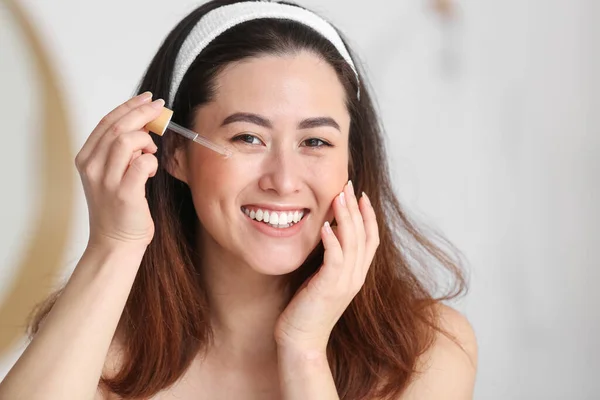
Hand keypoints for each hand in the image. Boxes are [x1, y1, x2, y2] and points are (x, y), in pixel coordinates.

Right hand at [75, 92, 163, 248]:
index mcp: (86, 159)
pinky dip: (152, 162)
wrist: (115, 242)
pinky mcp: (124, 193)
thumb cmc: (118, 208)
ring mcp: (106, 180)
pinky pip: (143, 164)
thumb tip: (143, 125)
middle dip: (142, 112)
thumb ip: (121, 151)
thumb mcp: (112, 173)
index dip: (129, 106)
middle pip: (117, 127)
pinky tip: (151, 171)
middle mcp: (92, 167)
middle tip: (160, 108)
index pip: (107, 122)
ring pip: (126, 141)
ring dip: (146, 140)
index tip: (147, 98)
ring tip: (151, 151)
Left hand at [274, 180, 379, 352]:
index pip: (370, 240)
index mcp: (356, 275)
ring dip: (346, 217)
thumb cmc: (307, 310)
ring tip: (339, 195)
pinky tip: (326, 225)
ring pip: (353, 242)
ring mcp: (345, 283)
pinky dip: (333, 239)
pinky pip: (336, 258)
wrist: (302, 341)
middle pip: (364, 235)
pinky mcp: (329, 288)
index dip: (368, 216)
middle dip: (357, 208)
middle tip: (348, 185)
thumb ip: (328, 261)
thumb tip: (324, 237)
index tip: (360, 195)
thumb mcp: (322, 281)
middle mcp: (355, 277)